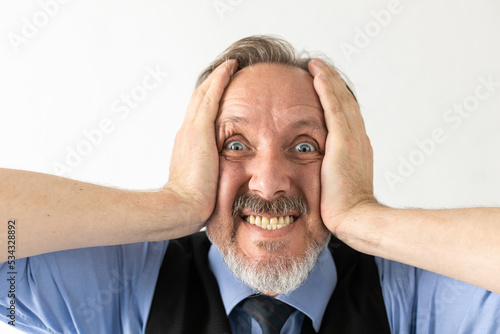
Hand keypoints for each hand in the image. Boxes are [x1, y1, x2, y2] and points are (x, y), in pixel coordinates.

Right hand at [164, 59, 237, 232]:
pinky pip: (212, 97)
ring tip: (231, 64)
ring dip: (218, 77)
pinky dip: (220, 80)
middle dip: (213, 83)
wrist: (181, 207)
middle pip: (200, 99)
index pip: (200, 115)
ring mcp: (191, 129)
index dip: (210, 100)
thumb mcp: (203, 183)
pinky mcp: (199, 130)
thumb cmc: (193, 202)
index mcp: (188, 144)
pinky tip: (230, 68)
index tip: (222, 90)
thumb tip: (220, 178)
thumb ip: (210, 173)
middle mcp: (186, 131)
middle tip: (228, 68)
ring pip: (205, 94)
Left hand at [308, 59, 377, 234]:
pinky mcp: (343, 140)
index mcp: (357, 148)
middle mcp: (358, 138)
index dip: (336, 98)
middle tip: (320, 67)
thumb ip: (331, 171)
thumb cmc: (343, 209)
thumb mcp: (337, 184)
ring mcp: (353, 138)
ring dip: (328, 79)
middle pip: (345, 102)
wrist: (355, 218)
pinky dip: (326, 88)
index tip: (324, 86)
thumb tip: (320, 172)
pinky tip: (316, 74)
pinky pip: (332, 106)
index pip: (346, 116)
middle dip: (332, 83)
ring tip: (316, 64)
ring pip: (339, 99)